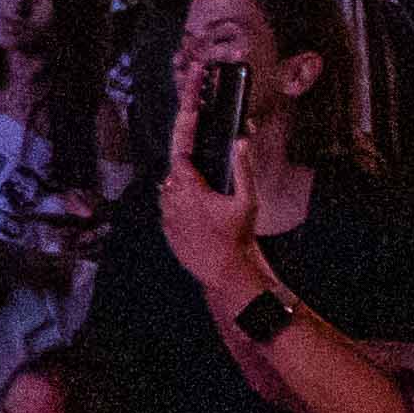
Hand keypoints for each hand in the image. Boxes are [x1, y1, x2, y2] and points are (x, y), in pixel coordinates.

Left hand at [154, 161, 265, 296]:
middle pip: (172, 177)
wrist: (226, 270)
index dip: (186, 155)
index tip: (193, 155)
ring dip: (177, 192)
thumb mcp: (247, 200)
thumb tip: (241, 142)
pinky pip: (167, 214)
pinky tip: (194, 217)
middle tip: (199, 178)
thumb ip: (243, 169)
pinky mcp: (168, 234)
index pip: (180, 160)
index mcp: (192, 190)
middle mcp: (175, 203)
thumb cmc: (238, 234)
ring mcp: (169, 220)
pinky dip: (176, 211)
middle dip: (183, 174)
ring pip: (166, 195)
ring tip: (197, 197)